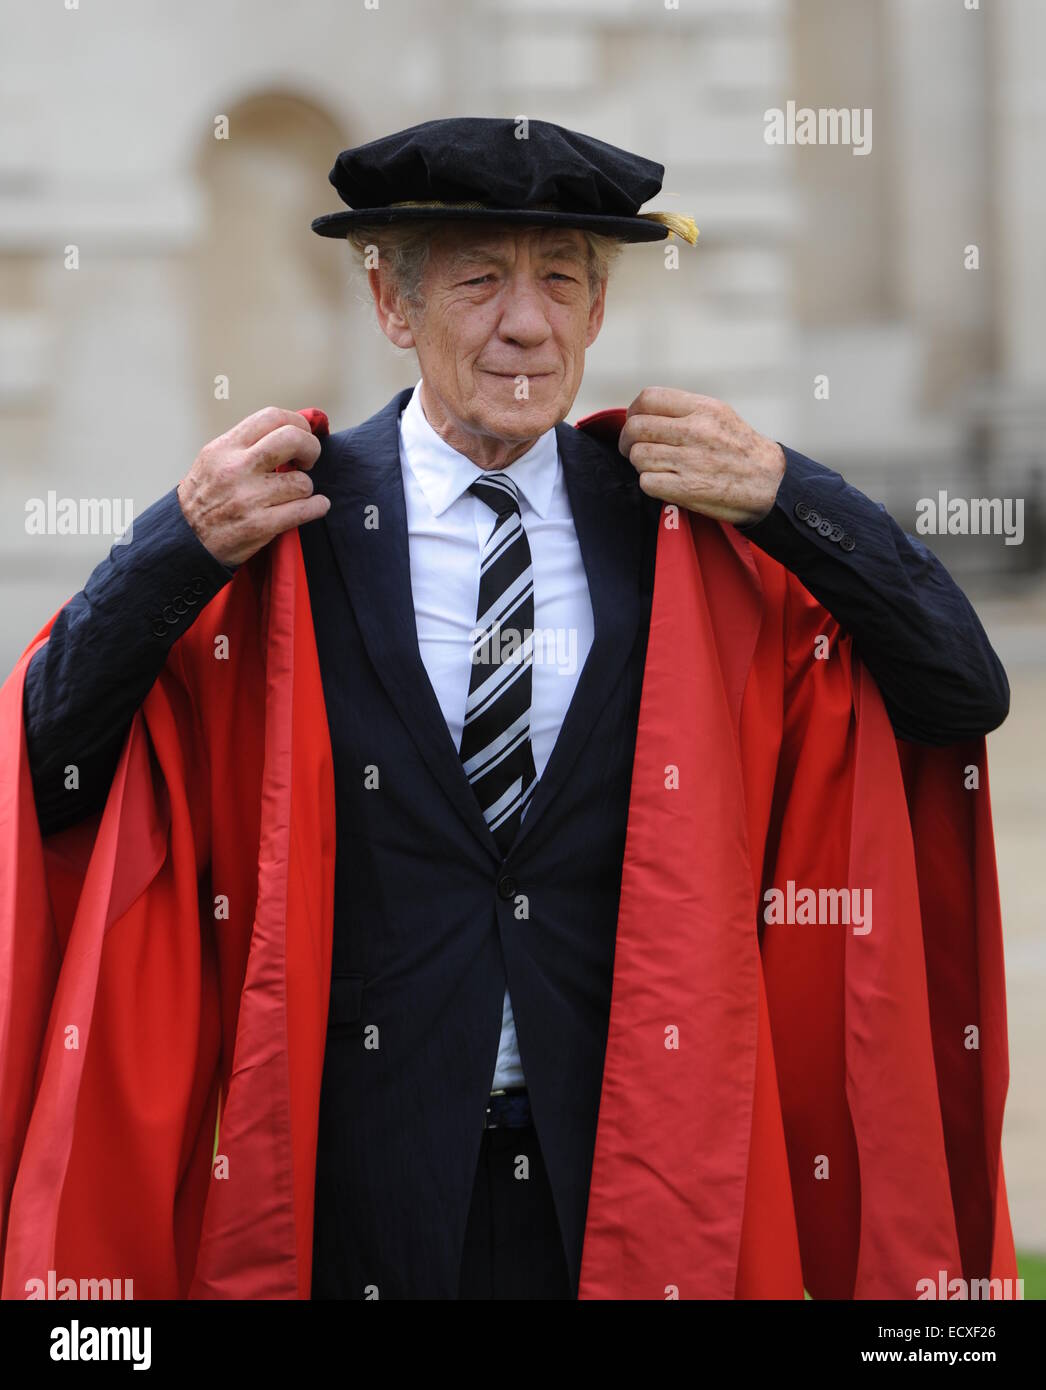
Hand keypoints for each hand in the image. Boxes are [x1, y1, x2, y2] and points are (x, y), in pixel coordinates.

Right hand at [177, 407, 328, 566]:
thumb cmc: (204, 498)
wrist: (185, 540)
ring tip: (296, 493)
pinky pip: (305, 509)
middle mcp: (236, 468)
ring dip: (306, 487)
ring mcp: (249, 497)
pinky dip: (317, 506)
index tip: (303, 435)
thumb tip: (288, 431)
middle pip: (292, 439)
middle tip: (309, 460)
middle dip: (311, 448)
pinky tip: (315, 506)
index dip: (298, 422)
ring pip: (302, 481)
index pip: (272, 417)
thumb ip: (245, 444)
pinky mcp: (260, 525)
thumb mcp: (213, 460)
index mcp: (225, 447)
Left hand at [617, 387, 785, 525]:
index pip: (648, 398)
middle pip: (636, 428)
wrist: (769, 483)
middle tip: (633, 449)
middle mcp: (695, 431)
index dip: (633, 412)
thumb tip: (644, 411)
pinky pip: (646, 482)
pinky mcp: (686, 489)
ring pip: (639, 456)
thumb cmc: (740, 449)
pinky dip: (650, 483)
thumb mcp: (719, 415)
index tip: (636, 423)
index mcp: (703, 408)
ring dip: (641, 464)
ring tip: (656, 467)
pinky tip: (664, 482)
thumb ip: (684, 409)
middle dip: (628, 440)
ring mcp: (690, 461)